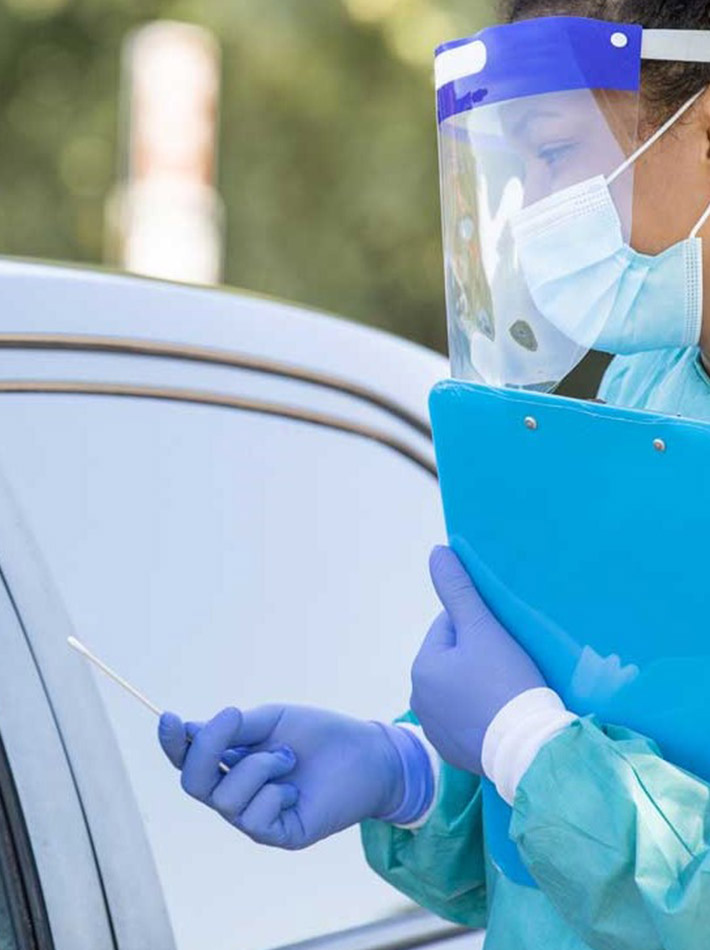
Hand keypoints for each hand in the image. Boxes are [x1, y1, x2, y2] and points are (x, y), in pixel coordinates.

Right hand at [158, 705, 419, 848]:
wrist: (367, 753)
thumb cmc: (320, 734)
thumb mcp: (273, 720)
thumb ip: (234, 729)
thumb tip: (189, 728)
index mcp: (231, 762)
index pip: (188, 759)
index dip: (172, 743)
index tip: (169, 717)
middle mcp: (236, 792)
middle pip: (193, 782)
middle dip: (206, 748)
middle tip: (233, 717)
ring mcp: (255, 817)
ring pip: (225, 797)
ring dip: (258, 765)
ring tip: (289, 757)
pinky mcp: (279, 835)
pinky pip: (254, 818)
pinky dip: (274, 793)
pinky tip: (296, 787)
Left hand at [410, 546, 544, 773]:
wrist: (530, 749)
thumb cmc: (506, 683)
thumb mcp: (483, 629)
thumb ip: (458, 589)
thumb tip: (437, 551)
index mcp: (421, 667)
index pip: (449, 627)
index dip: (480, 628)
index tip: (504, 642)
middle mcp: (419, 700)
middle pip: (454, 659)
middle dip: (478, 656)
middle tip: (510, 666)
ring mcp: (435, 730)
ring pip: (460, 689)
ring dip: (479, 685)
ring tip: (509, 690)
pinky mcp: (454, 753)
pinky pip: (468, 719)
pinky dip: (483, 714)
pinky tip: (504, 715)